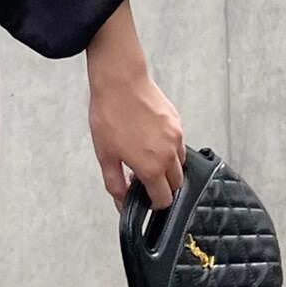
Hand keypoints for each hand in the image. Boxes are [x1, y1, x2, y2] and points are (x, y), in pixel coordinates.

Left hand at [85, 4, 185, 212]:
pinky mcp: (178, 123)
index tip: (143, 198)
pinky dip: (169, 150)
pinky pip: (179, 144)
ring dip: (167, 169)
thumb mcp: (105, 156)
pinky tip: (150, 141)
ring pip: (180, 164)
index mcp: (151, 168)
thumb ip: (115, 184)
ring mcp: (176, 137)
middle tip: (142, 178)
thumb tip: (122, 203)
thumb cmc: (109, 117)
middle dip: (162, 187)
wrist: (120, 83)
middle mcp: (169, 155)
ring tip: (146, 158)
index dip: (154, 203)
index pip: (164, 199)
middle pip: (176, 184)